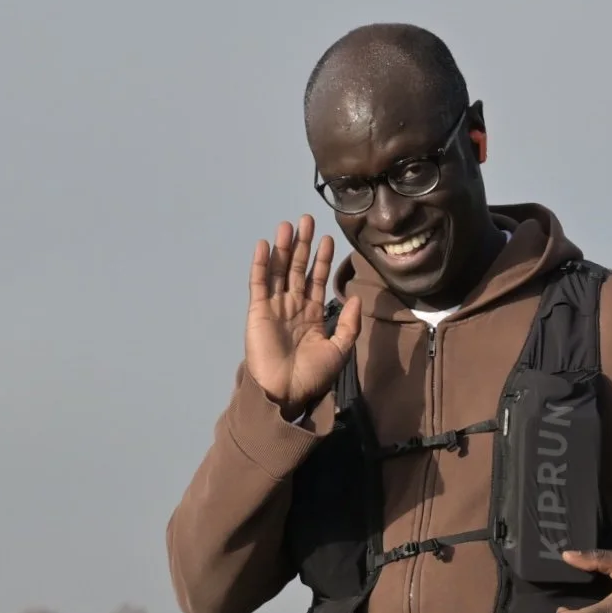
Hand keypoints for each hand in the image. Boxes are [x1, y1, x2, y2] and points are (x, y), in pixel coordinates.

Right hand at [246, 215, 360, 418]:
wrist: (286, 393)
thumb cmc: (313, 376)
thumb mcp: (339, 349)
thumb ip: (348, 323)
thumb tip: (354, 296)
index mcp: (311, 314)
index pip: (316, 280)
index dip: (321, 259)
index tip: (327, 238)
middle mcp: (292, 306)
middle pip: (297, 269)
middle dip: (302, 245)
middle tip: (306, 220)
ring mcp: (274, 307)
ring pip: (279, 271)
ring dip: (283, 248)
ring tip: (288, 225)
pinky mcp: (258, 311)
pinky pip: (259, 283)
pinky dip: (261, 264)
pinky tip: (265, 245)